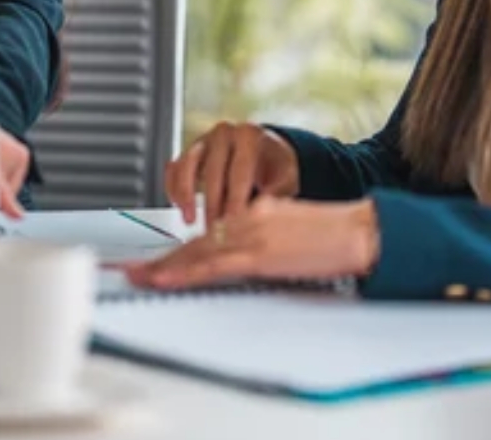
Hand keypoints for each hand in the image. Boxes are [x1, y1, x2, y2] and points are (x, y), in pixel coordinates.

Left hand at [123, 198, 379, 289]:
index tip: (155, 263)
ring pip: (197, 253)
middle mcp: (246, 219)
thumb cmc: (333, 236)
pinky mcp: (259, 254)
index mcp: (254, 212)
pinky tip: (164, 278)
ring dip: (164, 268)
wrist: (359, 231)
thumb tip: (242, 258)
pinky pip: (213, 265)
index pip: (208, 235)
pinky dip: (184, 272)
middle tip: (131, 271)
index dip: (178, 251)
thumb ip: (263, 239)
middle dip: (162, 261)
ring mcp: (250, 235)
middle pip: (195, 244)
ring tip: (137, 278)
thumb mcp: (290, 230)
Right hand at [165, 121, 301, 225]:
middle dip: (213, 204)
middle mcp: (224, 133)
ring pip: (186, 166)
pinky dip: (174, 189)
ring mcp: (204, 140)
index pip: (240, 170)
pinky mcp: (189, 152)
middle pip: (212, 170)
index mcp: (249, 135)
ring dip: (186, 196)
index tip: (234, 220)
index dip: (236, 198)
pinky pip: (174, 169)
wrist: (266, 149)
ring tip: (191, 219)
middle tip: (215, 229)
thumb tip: (263, 214)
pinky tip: (181, 207)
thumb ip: (276, 195)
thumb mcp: (286, 178)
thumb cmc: (275, 166)